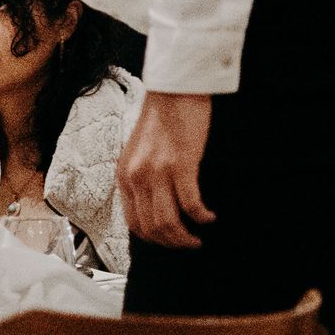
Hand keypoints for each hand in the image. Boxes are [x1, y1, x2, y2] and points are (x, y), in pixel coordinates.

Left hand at [116, 90, 215, 249]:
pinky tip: (209, 217)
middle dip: (172, 243)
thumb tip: (154, 205)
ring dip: (186, 237)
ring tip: (199, 238)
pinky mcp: (180, 165)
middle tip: (189, 244)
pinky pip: (191, 204)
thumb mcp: (139, 152)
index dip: (154, 239)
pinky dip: (201, 216)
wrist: (174, 90)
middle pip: (152, 228)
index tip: (170, 241)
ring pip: (169, 222)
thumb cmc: (162, 118)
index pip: (134, 223)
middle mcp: (136, 177)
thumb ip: (141, 177)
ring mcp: (157, 172)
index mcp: (124, 175)